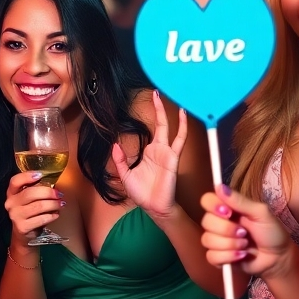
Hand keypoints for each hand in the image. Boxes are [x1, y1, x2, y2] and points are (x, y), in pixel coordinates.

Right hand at [4, 171, 62, 247]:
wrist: (23, 233)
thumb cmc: (29, 212)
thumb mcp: (28, 200)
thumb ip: (35, 190)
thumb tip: (53, 184)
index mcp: (11, 193)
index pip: (15, 181)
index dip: (27, 176)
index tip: (40, 174)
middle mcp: (11, 203)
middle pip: (30, 193)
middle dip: (48, 193)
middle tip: (59, 194)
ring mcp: (15, 216)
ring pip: (39, 206)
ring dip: (53, 204)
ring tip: (61, 204)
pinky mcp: (22, 227)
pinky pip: (42, 219)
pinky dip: (52, 216)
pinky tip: (56, 214)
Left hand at [112, 91, 185, 225]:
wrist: (153, 207)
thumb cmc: (142, 193)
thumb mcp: (125, 175)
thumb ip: (121, 160)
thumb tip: (115, 145)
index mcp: (149, 152)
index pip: (151, 130)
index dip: (150, 118)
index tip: (149, 104)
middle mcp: (159, 149)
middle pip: (161, 124)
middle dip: (159, 108)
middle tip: (157, 92)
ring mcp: (167, 152)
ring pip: (171, 128)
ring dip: (170, 114)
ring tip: (169, 98)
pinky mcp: (173, 158)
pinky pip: (180, 140)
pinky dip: (182, 127)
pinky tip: (183, 115)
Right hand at [200, 184, 293, 277]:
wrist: (278, 258)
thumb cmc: (272, 232)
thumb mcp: (261, 213)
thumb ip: (240, 201)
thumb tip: (218, 186)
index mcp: (227, 208)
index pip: (206, 201)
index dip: (213, 206)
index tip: (228, 212)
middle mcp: (219, 223)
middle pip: (205, 221)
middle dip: (227, 229)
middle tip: (244, 233)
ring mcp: (217, 241)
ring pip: (207, 240)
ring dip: (229, 244)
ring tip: (245, 246)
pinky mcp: (218, 257)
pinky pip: (211, 256)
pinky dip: (228, 257)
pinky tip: (240, 256)